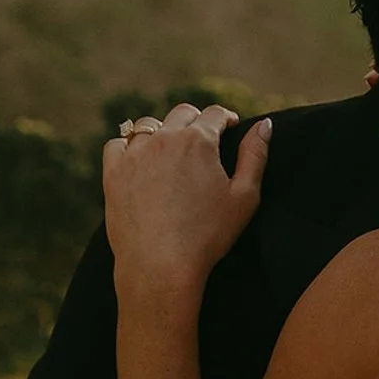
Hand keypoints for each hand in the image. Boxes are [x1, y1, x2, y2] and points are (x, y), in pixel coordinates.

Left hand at [104, 105, 270, 294]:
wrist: (161, 265)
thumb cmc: (208, 235)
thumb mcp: (244, 197)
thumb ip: (255, 156)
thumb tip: (264, 124)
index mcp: (198, 141)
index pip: (215, 113)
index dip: (226, 118)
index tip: (229, 127)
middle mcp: (164, 139)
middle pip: (182, 113)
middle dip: (197, 122)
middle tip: (204, 141)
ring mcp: (134, 154)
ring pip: (149, 126)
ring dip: (163, 132)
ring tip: (171, 152)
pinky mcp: (113, 172)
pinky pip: (118, 144)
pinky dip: (130, 147)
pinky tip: (140, 162)